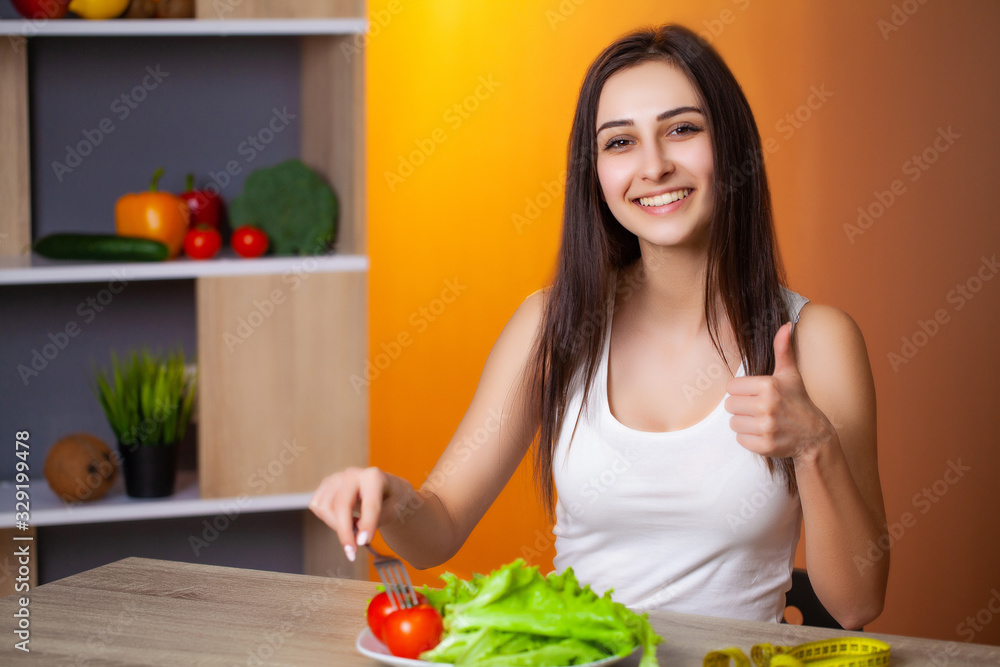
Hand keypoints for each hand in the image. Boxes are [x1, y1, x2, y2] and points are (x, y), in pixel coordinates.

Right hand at [308, 466, 397, 562]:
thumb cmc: (391, 500)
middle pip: (341, 505)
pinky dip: (328, 519)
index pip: (369, 503)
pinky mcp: (325, 485)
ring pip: (325, 508)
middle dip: (344, 532)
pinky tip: (344, 519)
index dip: (367, 524)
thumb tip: (357, 535)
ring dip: (337, 526)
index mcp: (374, 477)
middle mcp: (353, 474)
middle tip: (352, 553)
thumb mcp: (393, 511)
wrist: (385, 489)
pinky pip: (317, 507)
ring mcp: (336, 478)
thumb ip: (376, 521)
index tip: (363, 543)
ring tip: (354, 527)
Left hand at [724, 321, 835, 460]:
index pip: (731, 387)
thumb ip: (783, 349)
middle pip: (729, 405)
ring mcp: (766, 428)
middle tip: (759, 409)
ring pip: (733, 423)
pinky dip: (749, 439)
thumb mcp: (790, 374)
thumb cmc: (797, 401)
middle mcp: (767, 406)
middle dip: (741, 407)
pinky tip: (764, 434)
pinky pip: (740, 440)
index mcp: (769, 386)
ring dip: (744, 423)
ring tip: (762, 421)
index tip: (755, 394)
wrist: (814, 436)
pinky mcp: (765, 446)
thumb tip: (787, 324)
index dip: (741, 391)